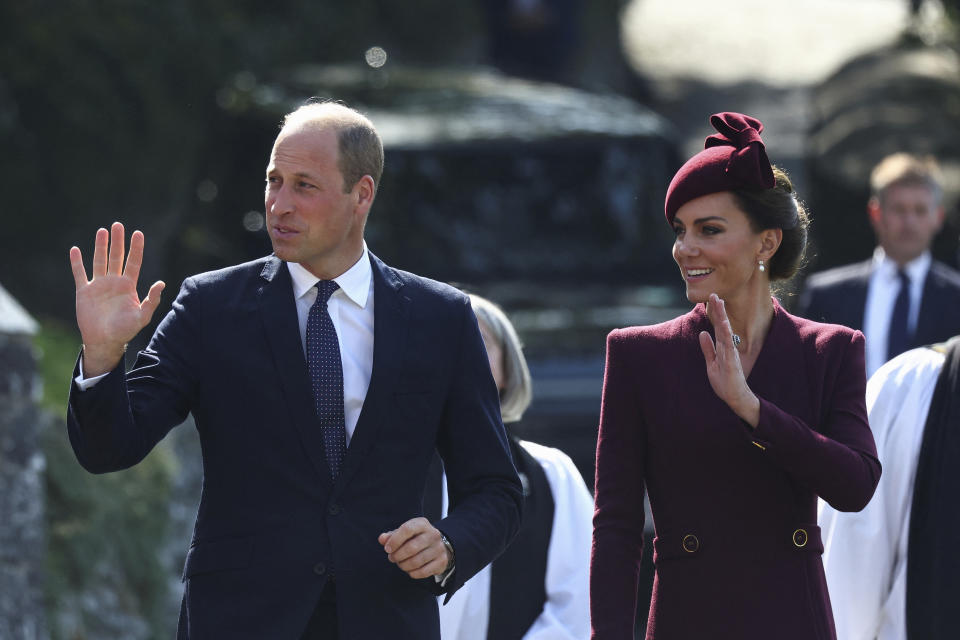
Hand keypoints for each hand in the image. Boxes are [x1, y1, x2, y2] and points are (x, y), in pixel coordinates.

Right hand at [70, 222, 164, 376]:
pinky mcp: (84, 291)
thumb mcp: (143, 316)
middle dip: (118, 241)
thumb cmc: (125, 330)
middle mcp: (114, 282)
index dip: (136, 248)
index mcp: (128, 286)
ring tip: (102, 231)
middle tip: (118, 225)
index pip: (133, 262)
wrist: (105, 341)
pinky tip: (75, 250)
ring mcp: (99, 285)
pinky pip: (80, 274)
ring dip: (100, 246)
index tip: (138, 233)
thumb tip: (162, 283)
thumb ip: (152, 300)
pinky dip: (77, 262)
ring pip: (99, 261)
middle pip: (116, 257)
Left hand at [378, 517, 451, 579]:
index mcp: (422, 524)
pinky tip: (410, 570)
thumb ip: (391, 536)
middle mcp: (433, 534)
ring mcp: (439, 548)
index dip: (395, 540)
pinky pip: (423, 572)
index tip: (387, 549)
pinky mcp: (441, 562)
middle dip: (397, 556)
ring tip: (400, 564)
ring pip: (416, 561)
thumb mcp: (404, 533)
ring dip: (403, 565)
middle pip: (412, 547)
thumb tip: (382, 539)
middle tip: (392, 558)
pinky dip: (412, 573)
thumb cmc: (415, 538)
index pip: (407, 529)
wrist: (437, 546)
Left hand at [699, 294, 759, 426]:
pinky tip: (724, 325)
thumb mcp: (712, 363)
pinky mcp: (731, 361)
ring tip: (719, 304)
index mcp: (722, 347)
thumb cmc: (725, 381)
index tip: (712, 299)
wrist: (734, 397)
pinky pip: (729, 345)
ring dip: (722, 318)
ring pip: (726, 332)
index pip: (717, 327)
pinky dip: (727, 335)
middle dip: (718, 310)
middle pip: (722, 325)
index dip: (715, 313)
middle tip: (714, 294)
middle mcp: (727, 347)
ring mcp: (730, 353)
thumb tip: (703, 333)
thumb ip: (708, 348)